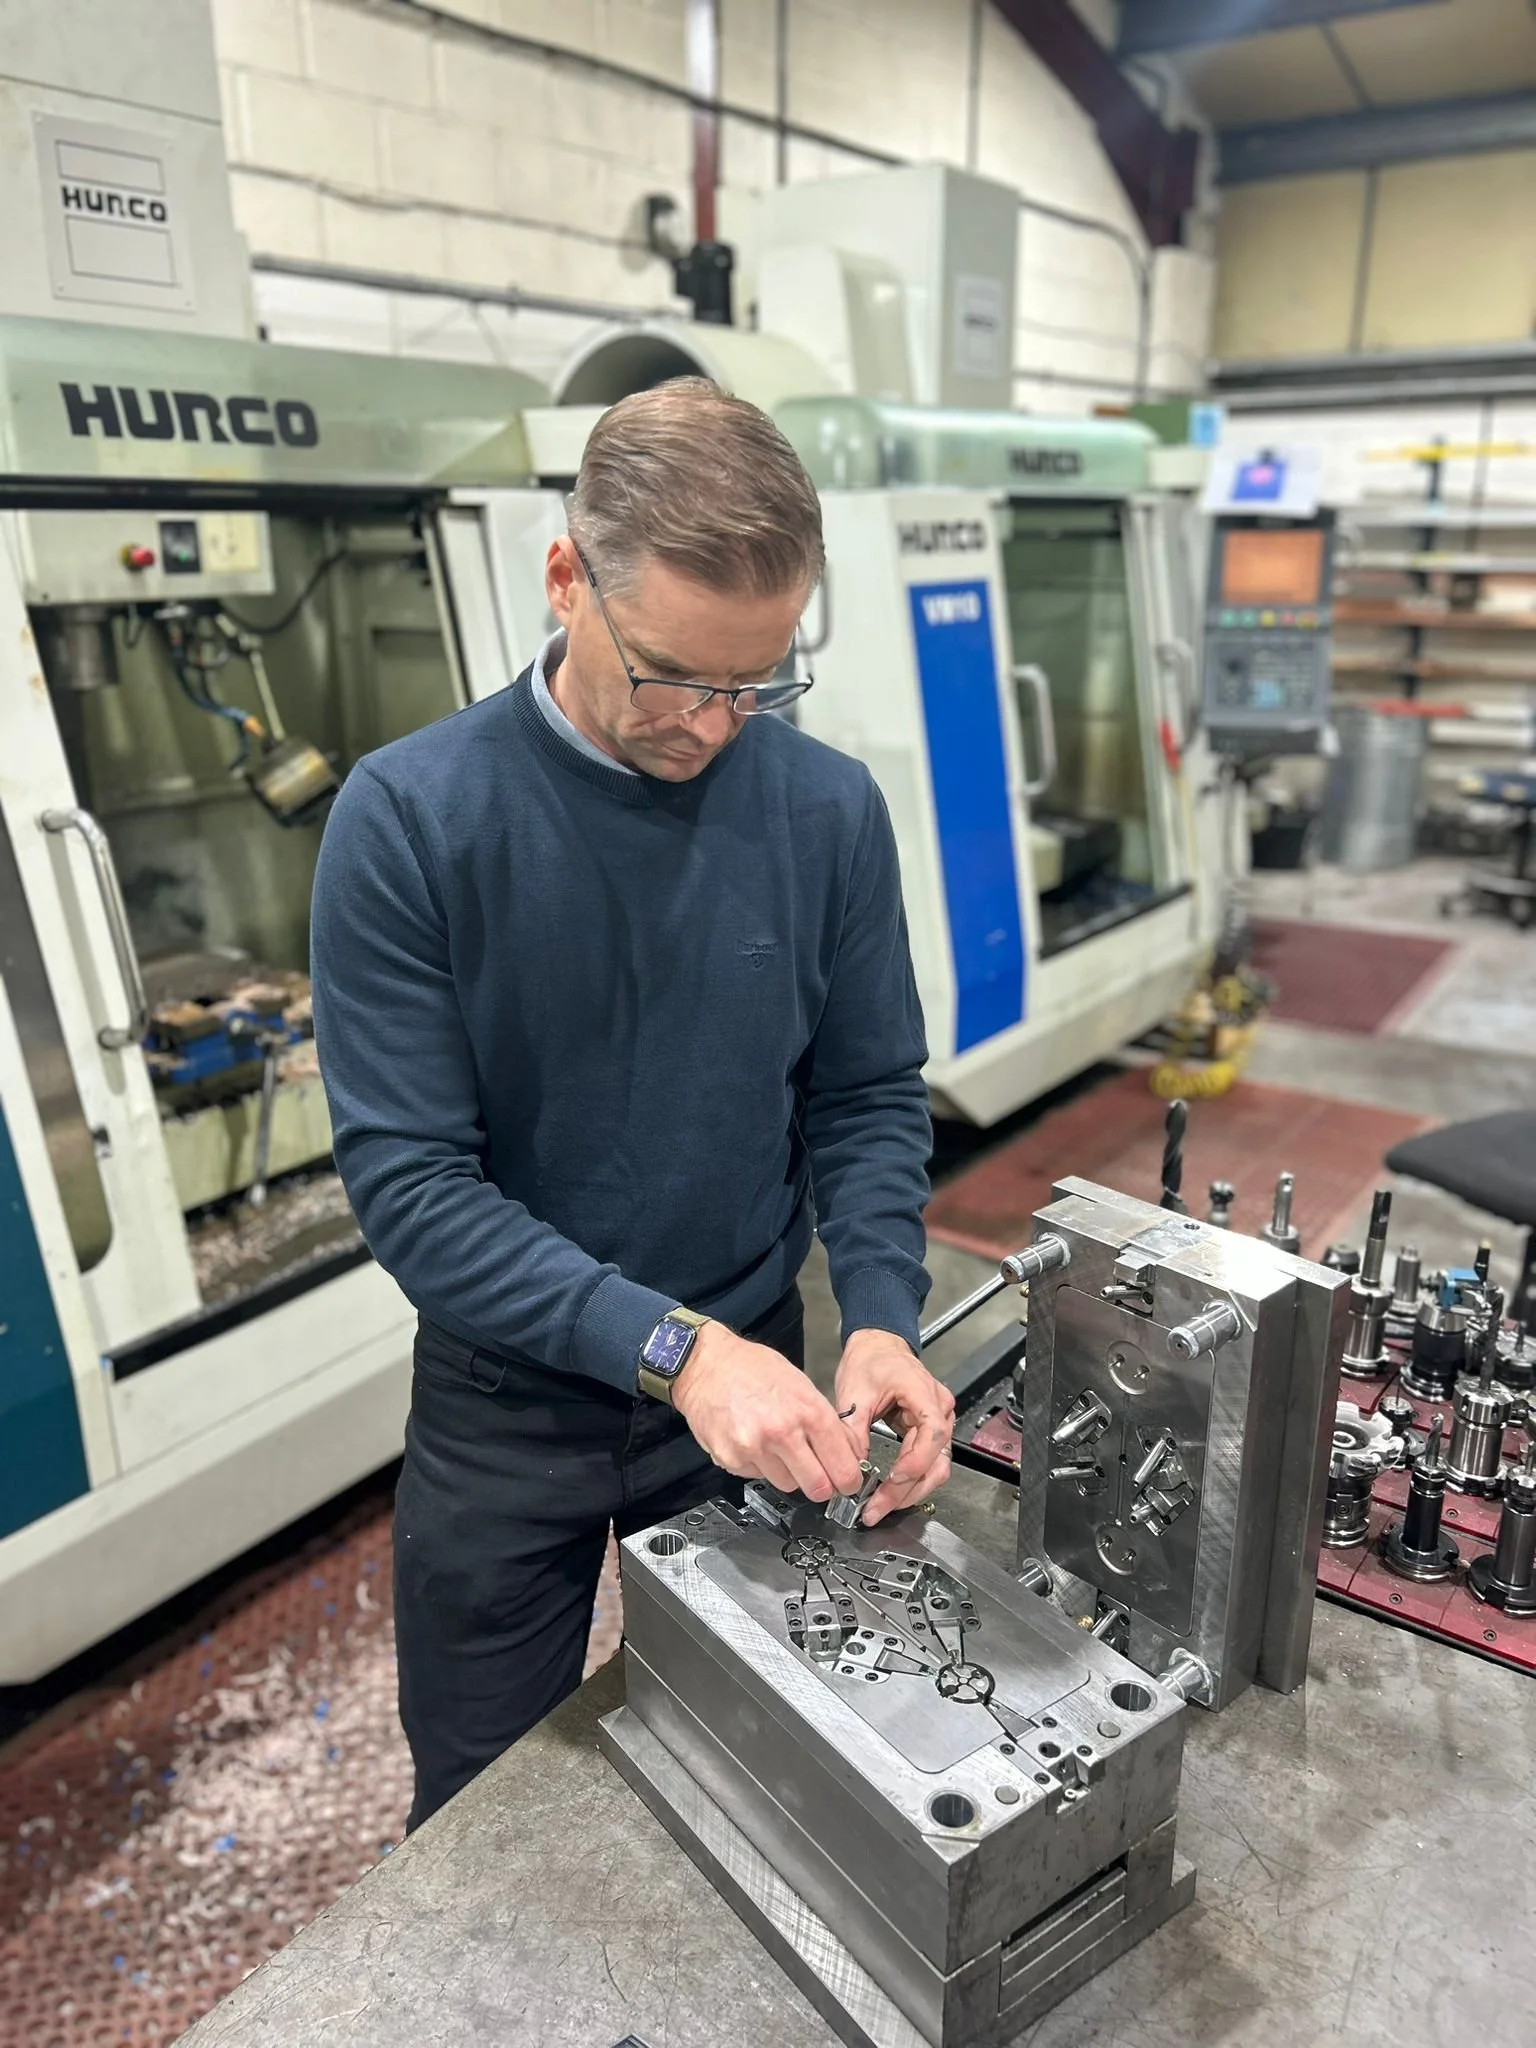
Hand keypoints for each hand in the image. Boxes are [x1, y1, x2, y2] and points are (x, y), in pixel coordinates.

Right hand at [671, 1322, 864, 1502]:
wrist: (705, 1364)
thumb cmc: (751, 1368)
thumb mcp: (801, 1383)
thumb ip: (825, 1420)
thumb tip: (848, 1452)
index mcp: (807, 1410)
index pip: (842, 1465)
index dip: (849, 1479)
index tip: (849, 1483)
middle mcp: (782, 1432)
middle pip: (818, 1488)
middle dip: (822, 1486)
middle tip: (820, 1476)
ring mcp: (754, 1449)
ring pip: (788, 1485)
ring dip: (789, 1473)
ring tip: (777, 1446)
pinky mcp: (731, 1459)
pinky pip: (757, 1476)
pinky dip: (760, 1465)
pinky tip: (754, 1442)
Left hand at [834, 1330, 954, 1526]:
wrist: (877, 1346)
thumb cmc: (869, 1360)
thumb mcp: (853, 1393)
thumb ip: (853, 1431)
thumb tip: (851, 1468)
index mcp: (923, 1393)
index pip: (931, 1436)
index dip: (913, 1464)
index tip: (890, 1483)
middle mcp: (939, 1409)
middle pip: (936, 1461)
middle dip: (907, 1491)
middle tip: (877, 1508)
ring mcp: (938, 1421)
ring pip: (935, 1468)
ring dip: (911, 1492)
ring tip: (881, 1506)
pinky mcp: (930, 1430)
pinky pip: (927, 1462)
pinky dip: (911, 1480)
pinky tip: (890, 1492)